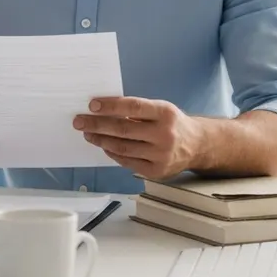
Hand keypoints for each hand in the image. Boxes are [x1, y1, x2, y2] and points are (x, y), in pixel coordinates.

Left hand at [73, 97, 204, 179]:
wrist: (197, 146)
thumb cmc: (172, 123)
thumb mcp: (161, 109)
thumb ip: (136, 110)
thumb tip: (102, 110)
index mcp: (165, 113)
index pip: (133, 107)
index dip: (110, 106)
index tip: (92, 105)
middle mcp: (165, 135)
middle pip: (123, 130)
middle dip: (97, 125)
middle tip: (79, 121)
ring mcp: (161, 155)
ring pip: (122, 148)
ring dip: (101, 140)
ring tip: (88, 134)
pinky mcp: (156, 171)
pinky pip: (127, 161)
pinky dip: (112, 153)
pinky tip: (104, 146)